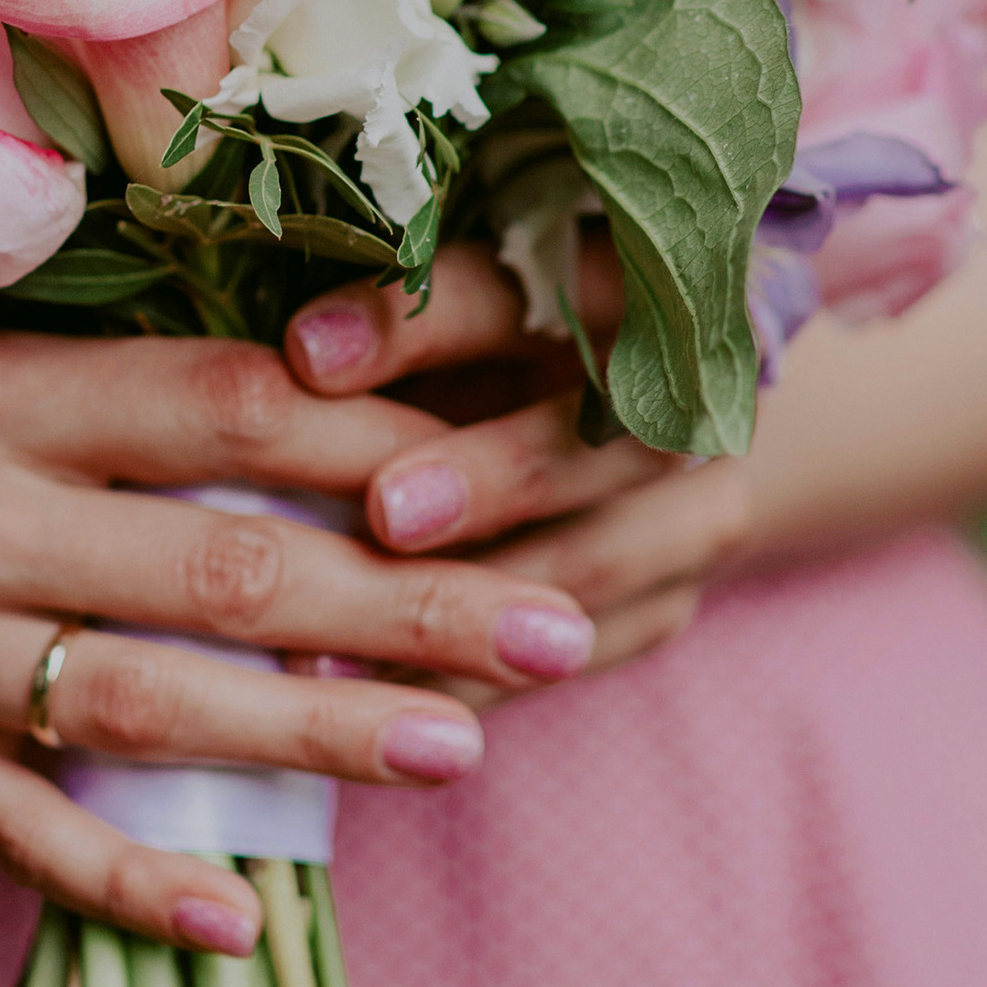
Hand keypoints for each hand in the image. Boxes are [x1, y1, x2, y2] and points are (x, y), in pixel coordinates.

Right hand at [0, 323, 603, 952]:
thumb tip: (366, 437)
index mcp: (1, 397)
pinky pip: (26, 839)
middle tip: (554, 629)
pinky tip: (243, 917)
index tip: (517, 471)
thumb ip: (143, 411)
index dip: (381, 445)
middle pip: (222, 565)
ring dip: (316, 738)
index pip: (225, 410)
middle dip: (407, 605)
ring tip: (458, 748)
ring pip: (148, 704)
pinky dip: (134, 882)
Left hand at [282, 248, 754, 687]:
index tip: (305, 351)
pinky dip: (476, 683)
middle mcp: (688, 391)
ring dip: (478, 609)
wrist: (632, 411)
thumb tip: (291, 353)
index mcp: (630, 280)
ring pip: (597, 561)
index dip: (422, 320)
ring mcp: (696, 505)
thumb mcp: (456, 304)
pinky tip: (376, 706)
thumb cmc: (493, 333)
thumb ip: (400, 319)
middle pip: (602, 436)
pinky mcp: (668, 599)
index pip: (534, 292)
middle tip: (385, 513)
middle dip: (494, 476)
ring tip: (339, 652)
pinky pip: (576, 652)